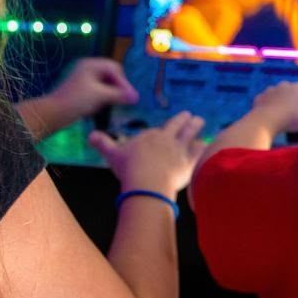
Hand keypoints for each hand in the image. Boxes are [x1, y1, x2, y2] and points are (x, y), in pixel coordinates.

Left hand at [48, 58, 139, 120]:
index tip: (130, 97)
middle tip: (125, 101)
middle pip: (111, 75)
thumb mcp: (100, 95)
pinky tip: (105, 107)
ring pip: (106, 84)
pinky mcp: (82, 91)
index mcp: (91, 64)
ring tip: (117, 105)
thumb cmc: (76, 101)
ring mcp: (84, 79)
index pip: (115, 68)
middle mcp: (88, 68)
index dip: (124, 82)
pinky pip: (99, 91)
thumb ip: (119, 95)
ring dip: (112, 94)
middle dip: (119, 87)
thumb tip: (136, 97)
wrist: (53, 113)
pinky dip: (104, 98)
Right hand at [89, 111, 206, 196]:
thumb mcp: (113, 155)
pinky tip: (207, 144)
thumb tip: (90, 135)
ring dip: (196, 126)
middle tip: (191, 115)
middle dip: (184, 119)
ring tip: (201, 121)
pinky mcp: (189, 162)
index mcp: (150, 136)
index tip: (169, 124)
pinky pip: (199, 152)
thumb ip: (103, 144)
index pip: (160, 129)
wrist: (147, 182)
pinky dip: (203, 147)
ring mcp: (180, 150)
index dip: (166, 127)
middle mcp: (167, 139)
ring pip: (190, 134)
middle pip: (177, 126)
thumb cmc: (129, 168)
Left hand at [249, 82, 297, 136]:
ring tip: (280, 118)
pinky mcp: (260, 96)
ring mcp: (271, 89)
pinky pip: (267, 102)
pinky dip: (269, 108)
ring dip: (280, 103)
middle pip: (293, 93)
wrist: (267, 120)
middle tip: (293, 116)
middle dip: (293, 101)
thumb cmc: (293, 118)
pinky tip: (270, 117)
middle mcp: (286, 84)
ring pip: (279, 96)